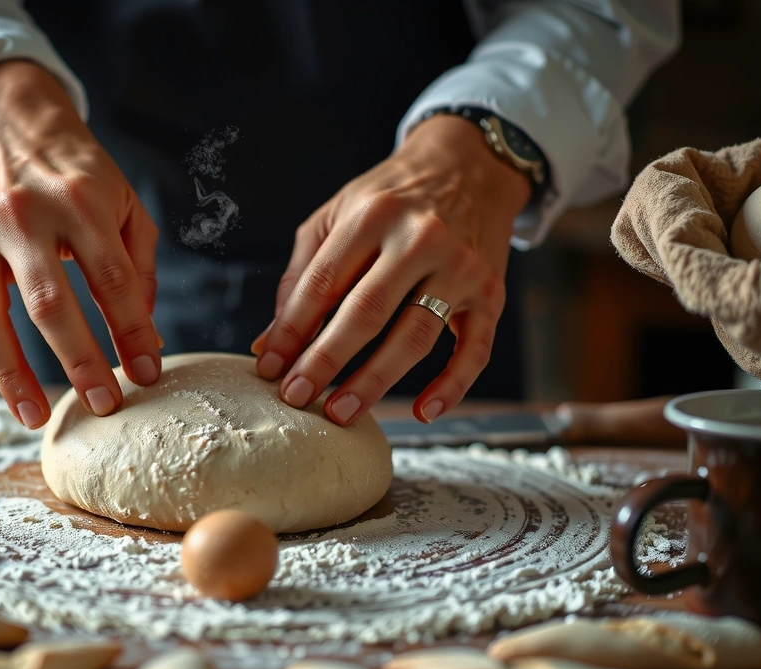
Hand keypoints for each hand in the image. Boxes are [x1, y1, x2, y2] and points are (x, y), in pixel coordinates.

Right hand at [0, 61, 159, 427]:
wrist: (3, 123)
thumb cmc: (77, 174)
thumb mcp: (123, 202)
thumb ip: (138, 267)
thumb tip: (147, 339)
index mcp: (79, 202)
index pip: (112, 280)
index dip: (132, 332)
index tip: (148, 374)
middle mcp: (22, 217)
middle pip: (49, 304)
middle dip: (80, 362)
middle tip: (103, 406)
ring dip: (12, 375)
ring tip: (36, 417)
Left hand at [252, 114, 530, 423]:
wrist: (471, 165)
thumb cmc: (391, 197)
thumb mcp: (337, 215)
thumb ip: (302, 275)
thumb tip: (271, 343)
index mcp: (373, 215)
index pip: (324, 282)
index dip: (292, 329)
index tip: (270, 366)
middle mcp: (420, 239)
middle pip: (367, 312)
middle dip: (326, 361)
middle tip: (296, 397)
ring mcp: (460, 268)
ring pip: (415, 336)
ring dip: (375, 380)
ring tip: (340, 412)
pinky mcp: (491, 293)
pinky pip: (475, 349)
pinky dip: (452, 386)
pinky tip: (424, 412)